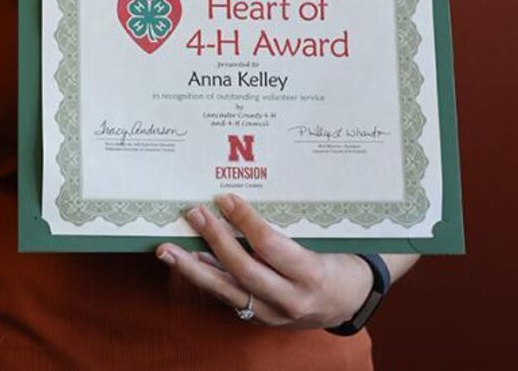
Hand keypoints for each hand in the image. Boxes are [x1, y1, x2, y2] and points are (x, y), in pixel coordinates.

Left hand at [156, 194, 373, 328]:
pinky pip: (229, 297)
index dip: (245, 221)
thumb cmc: (338, 258)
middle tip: (194, 212)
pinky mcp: (261, 319)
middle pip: (243, 270)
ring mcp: (274, 314)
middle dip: (214, 239)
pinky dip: (207, 277)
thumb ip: (289, 225)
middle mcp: (290, 300)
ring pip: (227, 291)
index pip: (270, 246)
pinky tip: (188, 260)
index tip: (224, 197)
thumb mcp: (322, 239)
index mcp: (311, 274)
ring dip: (193, 268)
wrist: (350, 300)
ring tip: (167, 249)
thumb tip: (243, 197)